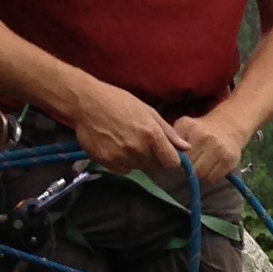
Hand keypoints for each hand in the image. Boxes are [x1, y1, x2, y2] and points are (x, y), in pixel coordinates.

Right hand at [66, 77, 189, 179]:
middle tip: (141, 141)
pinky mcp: (107, 162)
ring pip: (139, 168)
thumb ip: (168, 132)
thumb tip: (186, 148)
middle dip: (153, 157)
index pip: (172, 163)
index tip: (166, 154)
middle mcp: (138, 149)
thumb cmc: (119, 102)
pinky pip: (123, 169)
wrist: (86, 103)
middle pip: (155, 166)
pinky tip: (115, 146)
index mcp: (152, 135)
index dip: (171, 160)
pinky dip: (123, 162)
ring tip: (126, 141)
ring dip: (137, 159)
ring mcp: (121, 157)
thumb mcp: (148, 111)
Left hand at [172, 109, 247, 188]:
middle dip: (185, 170)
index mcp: (189, 127)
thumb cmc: (200, 131)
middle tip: (186, 168)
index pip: (175, 155)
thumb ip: (172, 140)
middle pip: (188, 166)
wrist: (228, 128)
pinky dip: (209, 178)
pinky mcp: (230, 160)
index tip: (175, 162)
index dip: (173, 162)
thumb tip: (163, 159)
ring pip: (201, 175)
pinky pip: (213, 179)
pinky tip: (209, 169)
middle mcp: (206, 137)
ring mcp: (220, 148)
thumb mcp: (183, 128)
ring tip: (198, 168)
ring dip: (197, 176)